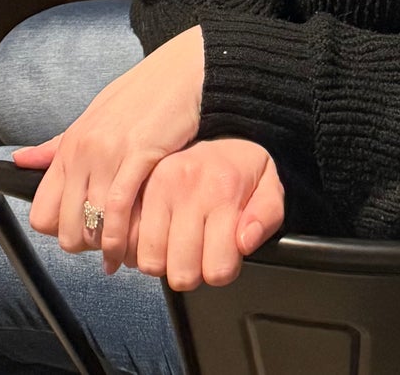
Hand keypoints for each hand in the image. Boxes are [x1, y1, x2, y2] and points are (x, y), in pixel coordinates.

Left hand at [18, 26, 205, 267]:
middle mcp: (83, 151)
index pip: (43, 213)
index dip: (61, 233)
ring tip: (121, 253)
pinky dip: (122, 236)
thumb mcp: (92, 119)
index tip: (82, 235)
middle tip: (104, 249)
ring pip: (93, 223)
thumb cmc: (139, 98)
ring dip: (107, 247)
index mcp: (69, 146)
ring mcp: (110, 152)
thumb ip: (57, 147)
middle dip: (87, 247)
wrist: (180, 73)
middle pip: (67, 227)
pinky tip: (131, 246)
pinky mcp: (139, 154)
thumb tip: (20, 160)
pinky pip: (119, 208)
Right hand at [130, 140, 283, 289]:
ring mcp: (160, 186)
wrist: (218, 126)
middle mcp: (189, 187)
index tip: (224, 255)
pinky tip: (160, 237)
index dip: (222, 271)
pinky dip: (143, 248)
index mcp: (225, 191)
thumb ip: (266, 218)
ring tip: (179, 244)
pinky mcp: (140, 187)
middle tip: (201, 252)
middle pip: (182, 273)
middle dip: (193, 272)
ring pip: (152, 262)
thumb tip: (244, 243)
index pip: (218, 270)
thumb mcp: (269, 188)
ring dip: (166, 262)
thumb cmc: (242, 169)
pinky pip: (129, 241)